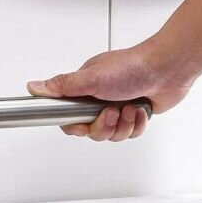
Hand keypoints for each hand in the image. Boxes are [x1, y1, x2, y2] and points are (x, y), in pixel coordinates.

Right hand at [26, 44, 193, 140]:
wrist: (167, 70)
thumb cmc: (132, 67)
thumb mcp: (91, 77)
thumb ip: (63, 87)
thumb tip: (34, 87)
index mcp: (84, 89)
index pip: (68, 117)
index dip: (76, 125)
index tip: (84, 122)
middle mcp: (99, 99)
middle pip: (91, 131)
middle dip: (104, 126)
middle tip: (112, 112)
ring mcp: (118, 107)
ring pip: (112, 135)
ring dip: (123, 124)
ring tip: (130, 108)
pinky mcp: (134, 115)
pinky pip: (130, 133)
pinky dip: (137, 124)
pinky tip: (141, 109)